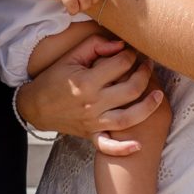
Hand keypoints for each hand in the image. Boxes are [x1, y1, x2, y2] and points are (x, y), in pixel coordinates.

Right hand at [18, 33, 162, 155]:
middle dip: (144, 74)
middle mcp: (92, 103)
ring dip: (148, 107)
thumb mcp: (70, 57)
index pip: (120, 64)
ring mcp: (93, 121)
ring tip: (159, 95)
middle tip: (147, 66)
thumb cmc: (54, 79)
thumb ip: (94, 45)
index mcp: (86, 81)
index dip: (131, 55)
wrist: (35, 106)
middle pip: (131, 89)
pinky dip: (122, 148)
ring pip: (128, 118)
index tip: (133, 52)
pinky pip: (107, 145)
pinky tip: (137, 145)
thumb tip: (120, 46)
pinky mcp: (91, 134)